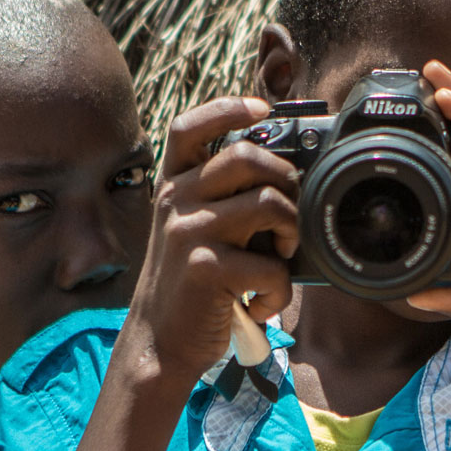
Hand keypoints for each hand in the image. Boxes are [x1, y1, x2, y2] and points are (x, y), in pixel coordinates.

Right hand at [119, 97, 299, 396]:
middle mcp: (176, 201)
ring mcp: (188, 231)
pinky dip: (280, 291)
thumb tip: (284, 177)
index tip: (263, 109)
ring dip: (291, 232)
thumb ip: (222, 199)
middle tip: (288, 215)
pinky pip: (271, 265)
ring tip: (280, 258)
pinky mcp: (205, 268)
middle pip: (247, 156)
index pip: (190, 127)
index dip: (228, 108)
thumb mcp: (192, 230)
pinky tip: (263, 304)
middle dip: (286, 180)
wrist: (159, 342)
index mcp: (173, 186)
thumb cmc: (190, 285)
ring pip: (269, 203)